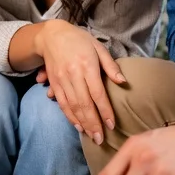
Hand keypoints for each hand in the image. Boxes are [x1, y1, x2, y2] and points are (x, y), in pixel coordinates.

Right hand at [34, 21, 125, 145]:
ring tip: (92, 136)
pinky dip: (70, 117)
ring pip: (72, 106)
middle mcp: (73, 74)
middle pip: (84, 104)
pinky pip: (62, 104)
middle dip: (93, 123)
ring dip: (82, 123)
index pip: (97, 93)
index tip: (112, 125)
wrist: (51, 35)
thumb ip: (110, 66)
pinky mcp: (54, 83)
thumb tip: (123, 82)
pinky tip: (78, 127)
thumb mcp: (98, 47)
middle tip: (101, 139)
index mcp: (87, 65)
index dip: (104, 111)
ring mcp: (61, 80)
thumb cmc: (80, 40)